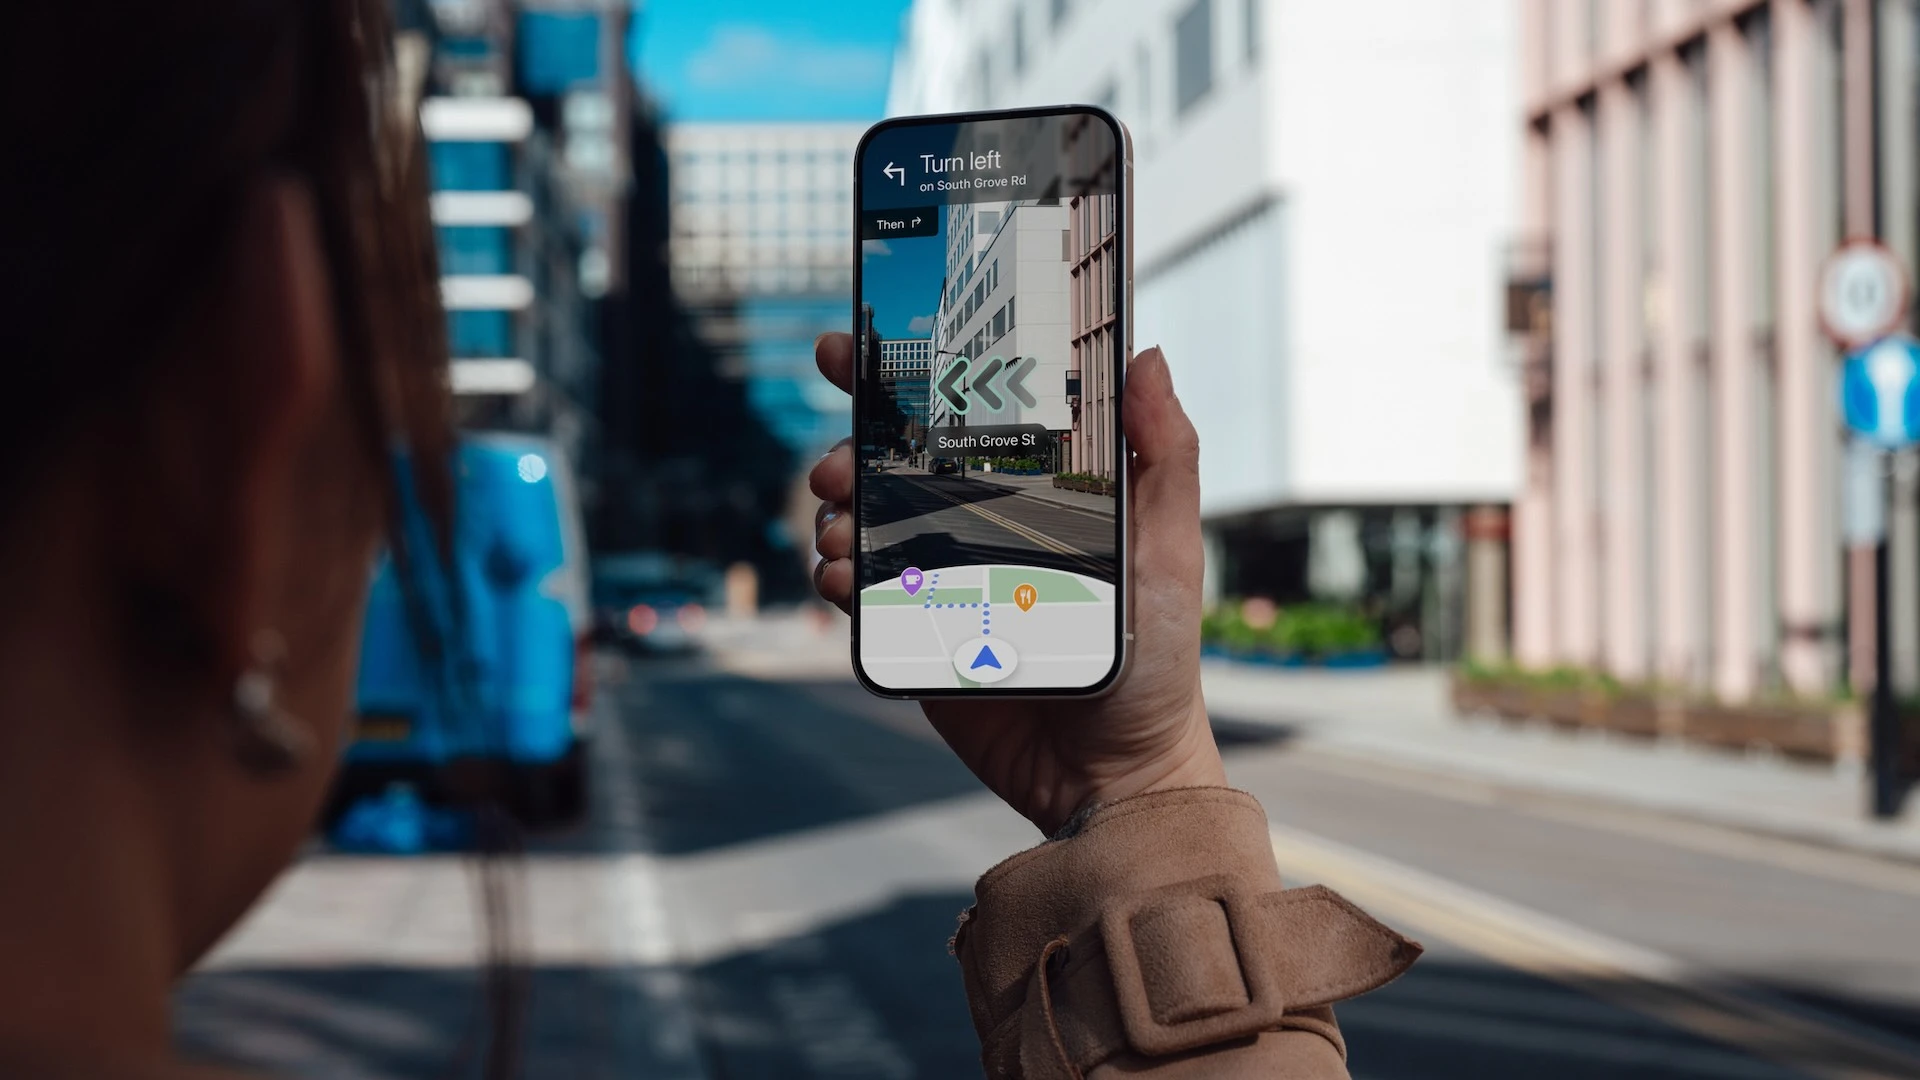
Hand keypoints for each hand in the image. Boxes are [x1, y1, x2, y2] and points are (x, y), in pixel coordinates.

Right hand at [809, 334, 1223, 835]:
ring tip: (839, 527)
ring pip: (860, 523)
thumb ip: (1164, 455)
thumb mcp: (1170, 548)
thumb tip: (1146, 358)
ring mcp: (938, 581)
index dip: (898, 377)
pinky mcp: (913, 638)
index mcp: (1030, 490)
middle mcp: (976, 526)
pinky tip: (836, 578)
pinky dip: (832, 577)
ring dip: (833, 512)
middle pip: (889, 463)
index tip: (845, 349)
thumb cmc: (1158, 660)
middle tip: (838, 465)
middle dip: (847, 448)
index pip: (960, 415)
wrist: (1116, 775)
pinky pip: (856, 596)